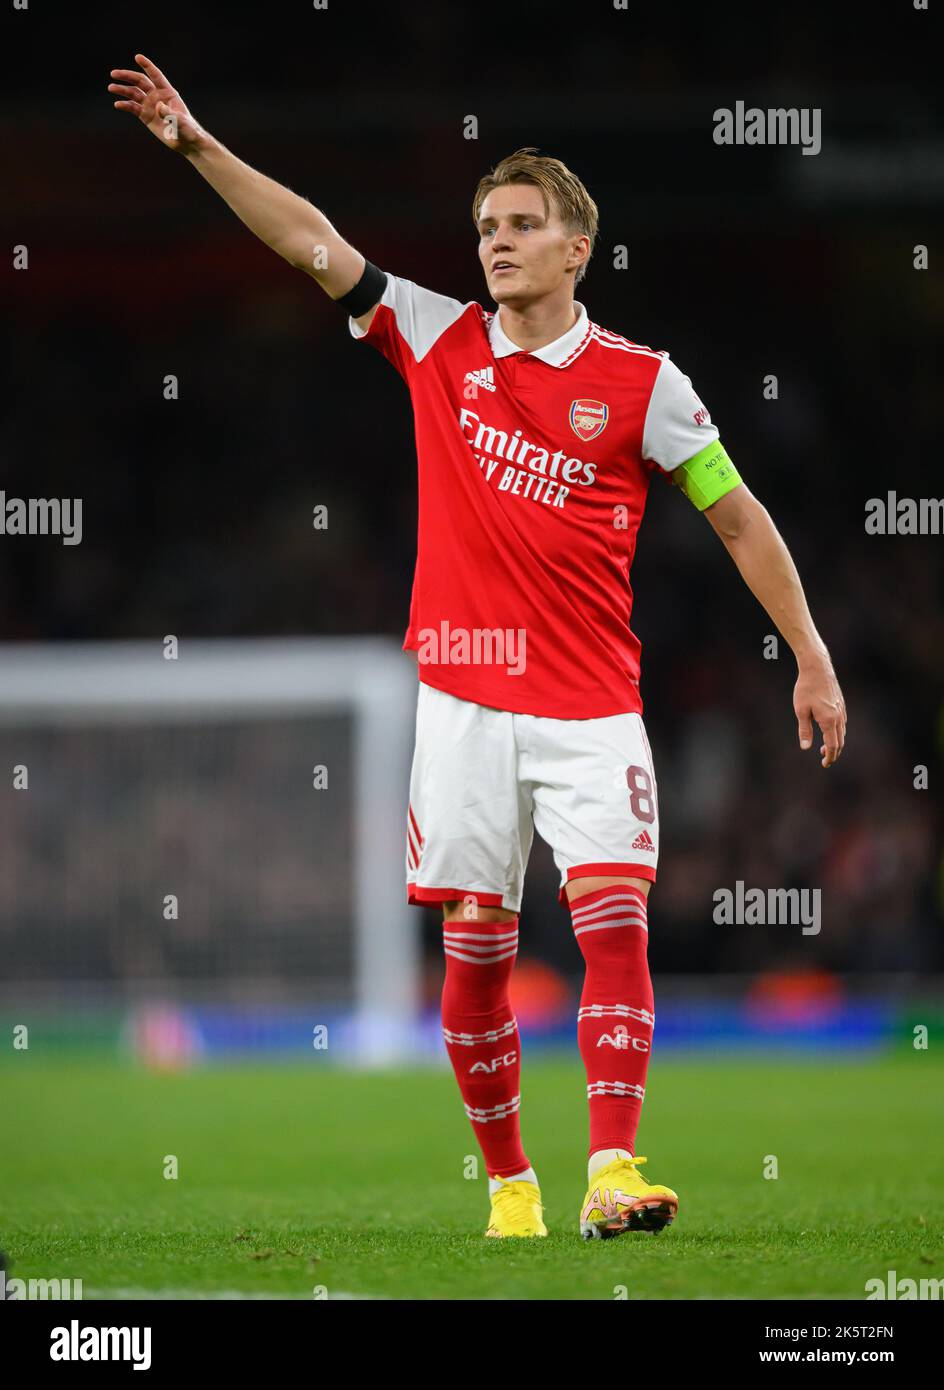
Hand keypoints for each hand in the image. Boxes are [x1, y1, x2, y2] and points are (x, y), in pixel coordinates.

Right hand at [108, 53, 207, 154]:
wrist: (185, 142)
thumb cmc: (187, 129)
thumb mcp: (180, 121)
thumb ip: (169, 113)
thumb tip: (158, 106)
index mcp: (167, 92)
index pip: (155, 75)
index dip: (147, 66)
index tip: (137, 57)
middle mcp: (157, 95)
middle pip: (139, 81)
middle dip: (127, 76)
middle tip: (114, 74)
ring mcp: (150, 105)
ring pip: (133, 93)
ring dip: (122, 90)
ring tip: (111, 87)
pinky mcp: (145, 116)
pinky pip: (133, 108)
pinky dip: (125, 105)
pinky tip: (117, 104)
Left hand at [794, 651, 845, 767]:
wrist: (817, 668)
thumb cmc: (806, 689)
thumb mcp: (801, 711)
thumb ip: (804, 730)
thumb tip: (806, 747)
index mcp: (829, 721)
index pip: (833, 745)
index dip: (830, 756)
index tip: (825, 764)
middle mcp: (838, 717)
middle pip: (840, 741)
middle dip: (834, 752)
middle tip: (825, 759)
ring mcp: (841, 710)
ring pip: (842, 732)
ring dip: (836, 742)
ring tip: (824, 747)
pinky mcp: (841, 704)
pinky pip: (842, 723)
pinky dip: (837, 732)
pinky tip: (830, 731)